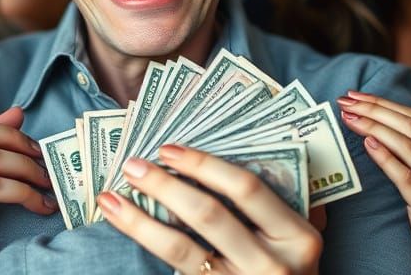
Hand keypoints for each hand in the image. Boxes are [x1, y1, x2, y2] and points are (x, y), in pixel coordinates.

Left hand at [98, 145, 321, 274]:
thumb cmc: (291, 271)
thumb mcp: (298, 241)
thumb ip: (280, 206)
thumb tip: (232, 154)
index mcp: (299, 237)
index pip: (247, 189)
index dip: (204, 165)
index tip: (168, 149)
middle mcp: (273, 265)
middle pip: (209, 215)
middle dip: (165, 186)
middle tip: (132, 166)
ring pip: (182, 248)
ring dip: (140, 220)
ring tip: (112, 198)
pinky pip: (176, 268)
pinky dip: (147, 242)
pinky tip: (125, 225)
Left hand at [338, 91, 410, 274]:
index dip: (387, 106)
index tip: (360, 97)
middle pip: (410, 128)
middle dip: (374, 109)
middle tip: (346, 99)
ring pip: (406, 147)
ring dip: (374, 126)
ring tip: (348, 116)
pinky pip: (405, 178)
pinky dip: (385, 157)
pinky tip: (367, 143)